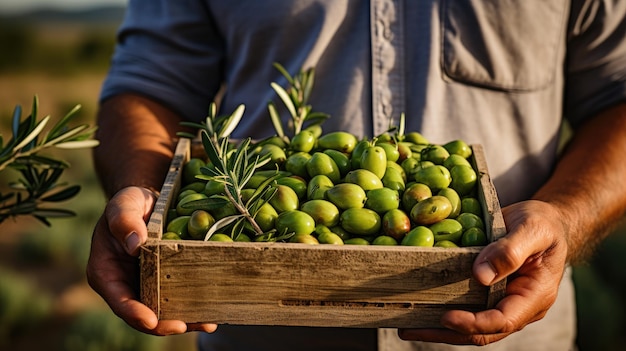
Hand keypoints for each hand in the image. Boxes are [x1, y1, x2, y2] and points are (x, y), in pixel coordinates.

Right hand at [86, 186, 216, 334]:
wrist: (148, 202)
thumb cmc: (130, 202)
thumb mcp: (124, 205)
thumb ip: (124, 221)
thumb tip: (135, 244)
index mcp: (106, 272)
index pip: (118, 299)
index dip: (134, 313)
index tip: (152, 320)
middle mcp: (125, 286)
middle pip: (142, 314)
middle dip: (163, 324)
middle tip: (185, 325)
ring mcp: (146, 287)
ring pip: (163, 313)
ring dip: (184, 320)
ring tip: (207, 322)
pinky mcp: (165, 284)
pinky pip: (177, 300)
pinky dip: (193, 307)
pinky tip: (212, 311)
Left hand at [398, 200, 568, 344]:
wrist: (546, 222)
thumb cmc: (544, 224)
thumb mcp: (533, 230)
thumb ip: (510, 251)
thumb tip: (480, 275)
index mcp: (534, 296)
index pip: (502, 321)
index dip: (474, 323)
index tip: (445, 317)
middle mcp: (517, 306)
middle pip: (482, 332)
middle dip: (446, 333)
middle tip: (410, 329)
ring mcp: (502, 301)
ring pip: (471, 325)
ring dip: (439, 328)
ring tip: (405, 327)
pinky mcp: (488, 293)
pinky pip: (466, 307)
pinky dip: (442, 309)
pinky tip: (418, 306)